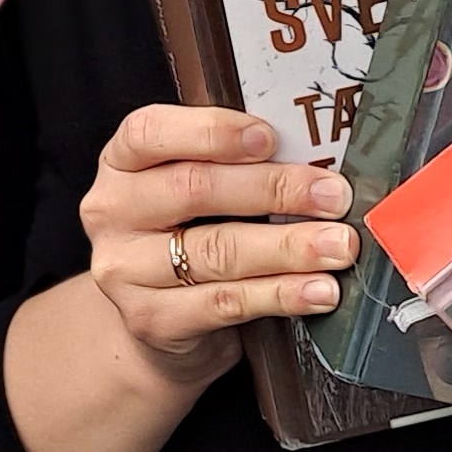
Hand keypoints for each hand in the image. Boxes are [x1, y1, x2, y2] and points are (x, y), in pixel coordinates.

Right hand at [77, 105, 355, 380]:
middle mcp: (112, 212)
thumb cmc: (188, 234)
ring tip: (339, 246)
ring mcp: (125, 270)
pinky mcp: (152, 320)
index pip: (150, 131)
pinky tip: (318, 291)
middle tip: (333, 196)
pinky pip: (225, 303)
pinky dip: (280, 294)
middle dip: (274, 189)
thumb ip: (236, 167)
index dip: (211, 132)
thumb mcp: (196, 190)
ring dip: (288, 247)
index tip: (270, 137)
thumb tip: (319, 159)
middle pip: (194, 189)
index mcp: (122, 163)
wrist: (158, 319)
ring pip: (215, 251)